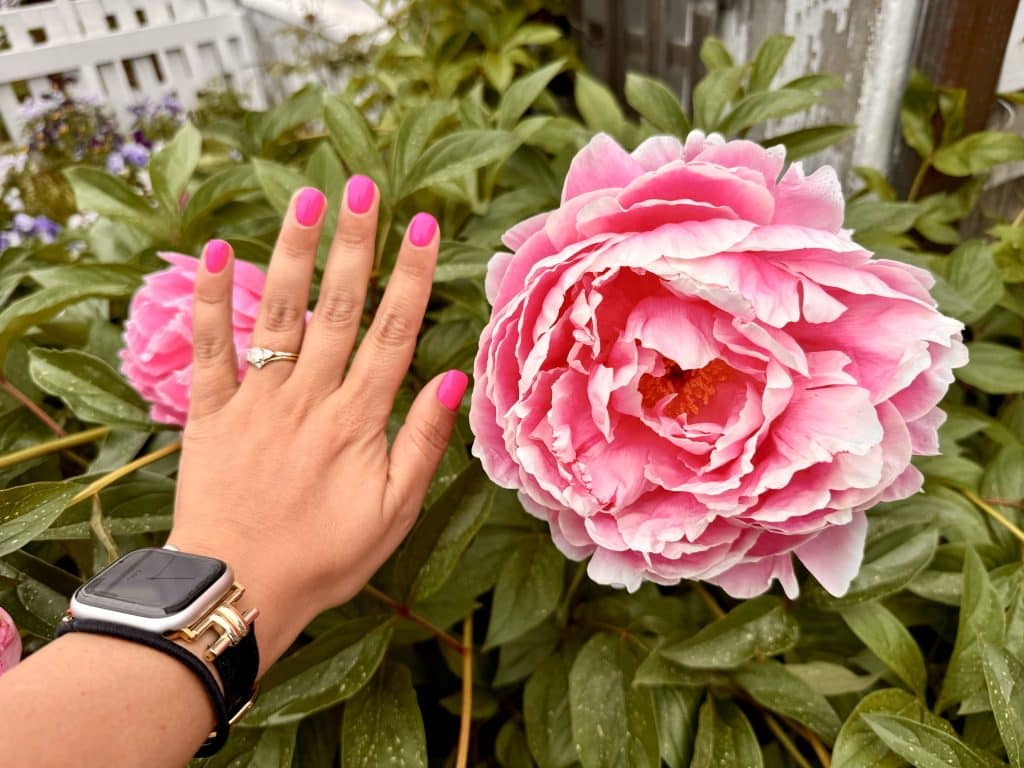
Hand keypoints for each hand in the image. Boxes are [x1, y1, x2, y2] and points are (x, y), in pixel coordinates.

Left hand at [166, 178, 466, 673]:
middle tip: (364, 187)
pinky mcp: (208, 413)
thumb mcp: (394, 514)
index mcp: (358, 421)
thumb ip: (423, 443)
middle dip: (355, 243)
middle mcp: (309, 398)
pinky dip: (212, 299)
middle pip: (339, 307)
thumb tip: (454, 378)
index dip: (410, 276)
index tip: (422, 226)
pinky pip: (209, 348)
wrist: (237, 590)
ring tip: (307, 199)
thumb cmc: (324, 558)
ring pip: (281, 314)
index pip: (392, 332)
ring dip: (294, 253)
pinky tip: (219, 251)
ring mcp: (256, 401)